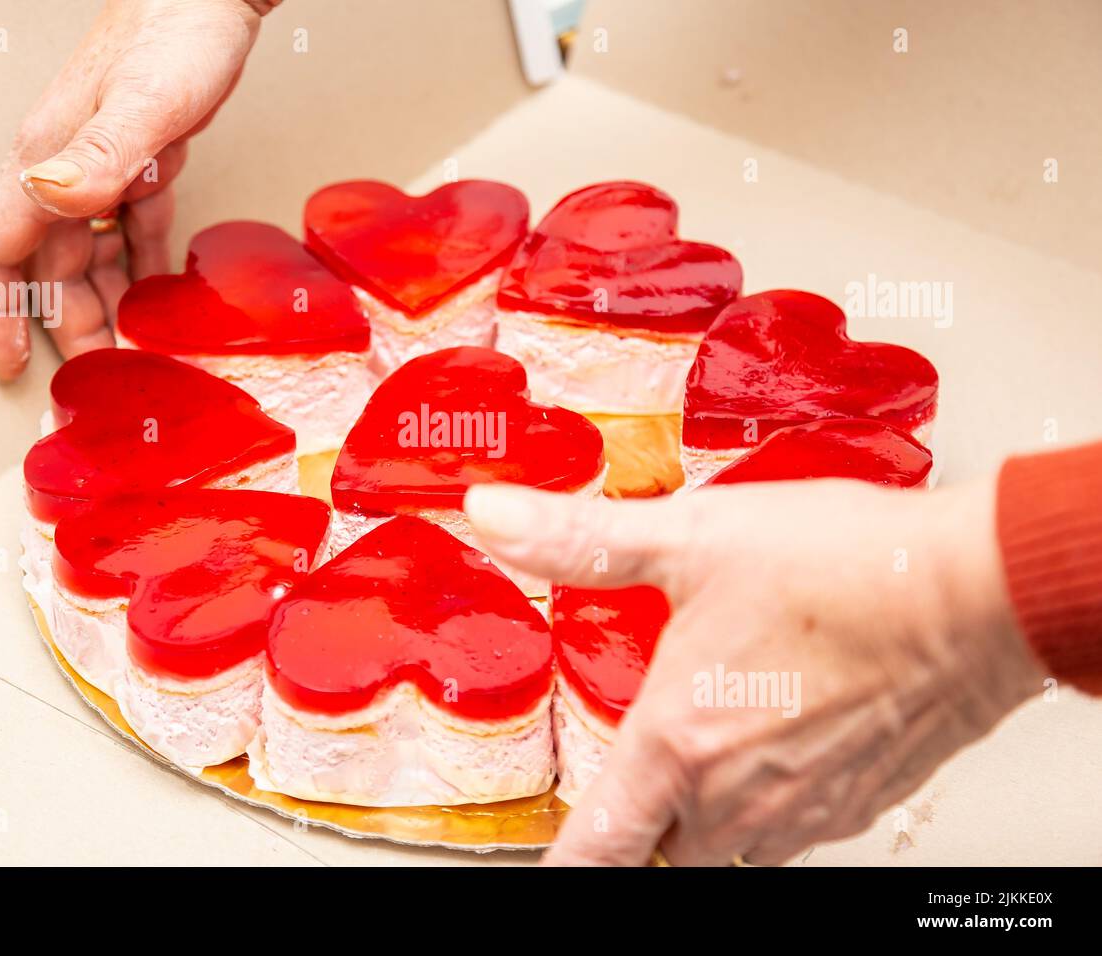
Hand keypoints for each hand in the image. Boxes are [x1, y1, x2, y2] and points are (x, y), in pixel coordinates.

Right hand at [0, 0, 278, 380]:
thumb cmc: (177, 34)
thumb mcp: (147, 101)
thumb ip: (99, 154)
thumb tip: (49, 198)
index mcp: (47, 158)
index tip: (11, 361)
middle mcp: (64, 166)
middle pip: (48, 266)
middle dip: (67, 324)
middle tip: (100, 375)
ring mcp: (100, 165)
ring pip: (88, 253)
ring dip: (105, 302)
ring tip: (132, 349)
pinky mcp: (140, 161)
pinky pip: (128, 228)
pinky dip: (139, 264)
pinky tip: (155, 293)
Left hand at [464, 477, 1041, 864]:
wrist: (971, 593)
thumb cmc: (842, 569)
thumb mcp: (691, 538)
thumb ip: (580, 539)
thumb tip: (492, 514)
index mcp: (678, 744)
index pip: (598, 847)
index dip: (565, 863)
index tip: (553, 861)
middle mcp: (734, 798)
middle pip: (659, 850)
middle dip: (638, 821)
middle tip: (639, 766)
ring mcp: (799, 809)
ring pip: (724, 844)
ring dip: (702, 812)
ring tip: (710, 745)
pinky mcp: (852, 804)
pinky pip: (788, 830)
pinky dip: (766, 801)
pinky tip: (777, 737)